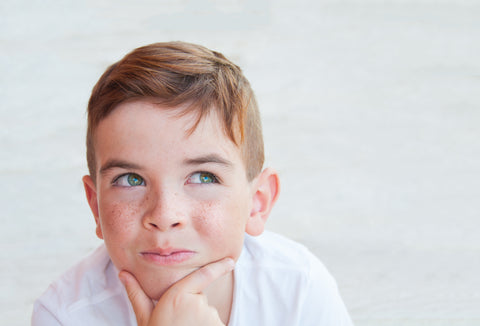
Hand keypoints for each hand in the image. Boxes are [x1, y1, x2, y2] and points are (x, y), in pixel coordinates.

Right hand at [119, 258, 234, 325]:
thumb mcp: (144, 318)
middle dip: (193, 308)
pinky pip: (215, 324)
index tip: (230, 261)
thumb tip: (123, 273)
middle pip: (200, 299)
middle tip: (178, 323)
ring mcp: (209, 316)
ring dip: (200, 322)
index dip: (219, 267)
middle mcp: (196, 303)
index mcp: (177, 296)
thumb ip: (137, 294)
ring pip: (207, 314)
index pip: (203, 276)